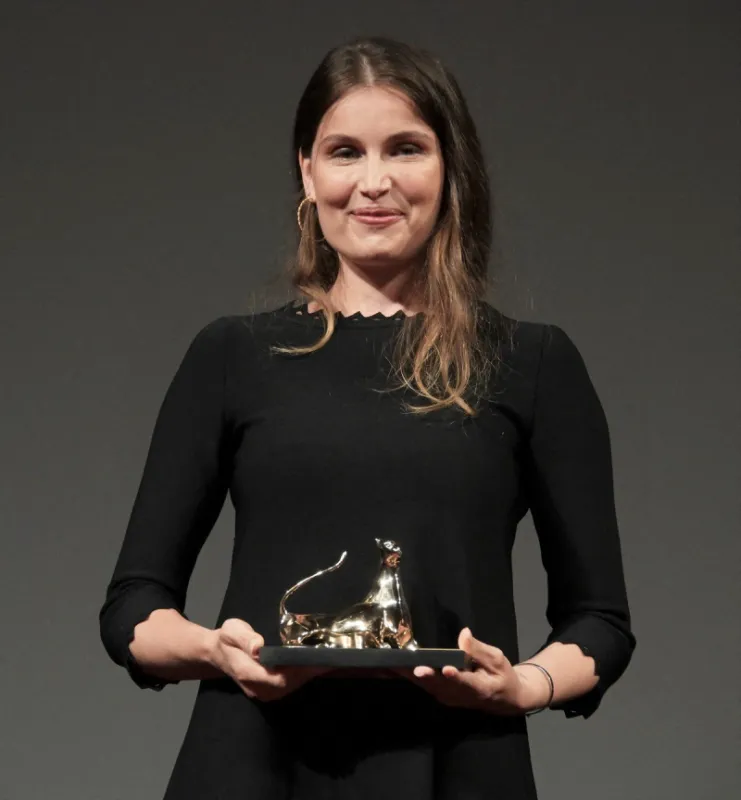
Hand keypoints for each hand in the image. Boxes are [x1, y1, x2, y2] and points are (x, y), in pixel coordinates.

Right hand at [208, 619, 328, 701]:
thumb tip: (258, 647)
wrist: (218, 654)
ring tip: (328, 660)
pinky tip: (314, 665)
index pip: (278, 677)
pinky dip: (303, 676)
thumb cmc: (227, 640)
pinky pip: (289, 686)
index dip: (299, 670)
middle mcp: (257, 688)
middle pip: (289, 684)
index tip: (318, 659)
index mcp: (247, 672)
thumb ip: (245, 638)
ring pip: (291, 687)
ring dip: (309, 675)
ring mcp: (263, 693)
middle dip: (310, 672)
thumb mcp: (231, 631)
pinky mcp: (268, 692)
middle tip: (331, 657)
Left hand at [398, 628, 544, 715]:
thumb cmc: (502, 676)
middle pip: (440, 686)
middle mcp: (461, 697)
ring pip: (428, 686)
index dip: (456, 677)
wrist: (504, 699)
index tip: (447, 670)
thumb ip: (479, 649)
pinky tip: (395, 667)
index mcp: (480, 688)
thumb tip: (464, 634)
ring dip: (411, 677)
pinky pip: (424, 686)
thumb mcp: (498, 659)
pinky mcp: (441, 695)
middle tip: (411, 667)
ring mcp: (449, 698)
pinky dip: (409, 677)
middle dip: (425, 676)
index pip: (466, 683)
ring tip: (394, 665)